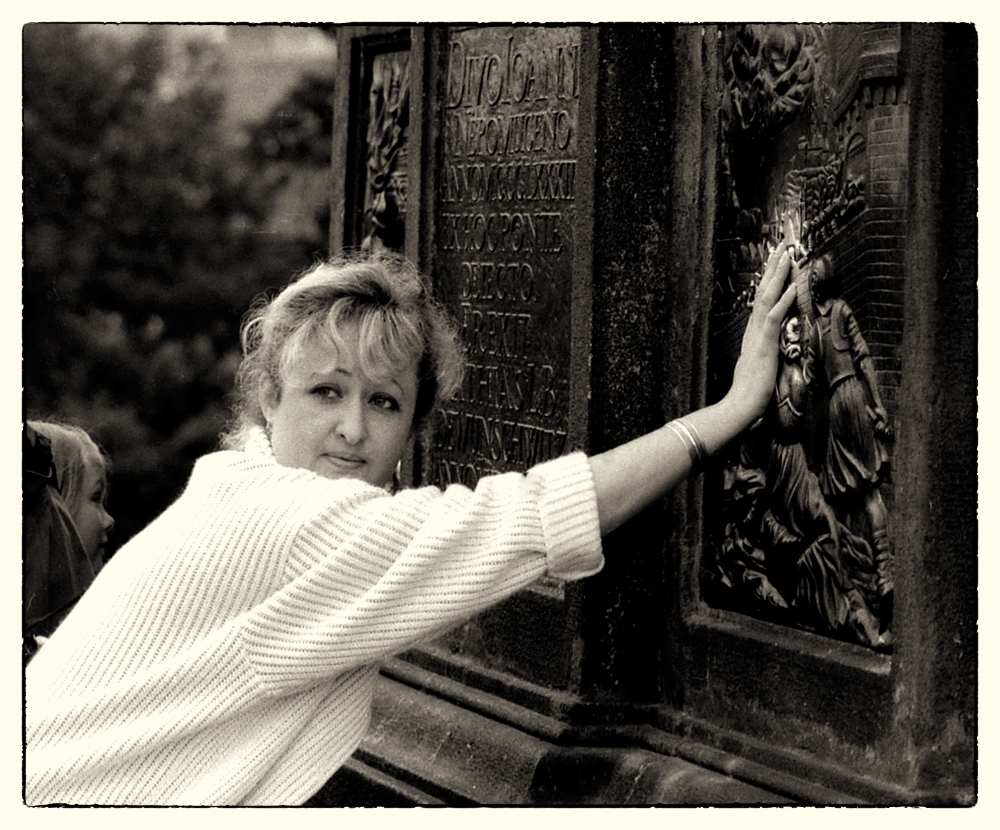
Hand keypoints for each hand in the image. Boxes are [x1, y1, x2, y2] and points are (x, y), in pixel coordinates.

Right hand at [727, 242, 797, 425]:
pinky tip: (792, 285)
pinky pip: (774, 316)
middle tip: (780, 248)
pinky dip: (783, 299)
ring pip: (766, 298)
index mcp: (753, 336)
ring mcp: (757, 335)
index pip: (761, 303)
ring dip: (777, 276)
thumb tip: (763, 358)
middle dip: (772, 270)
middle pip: (762, 293)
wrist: (741, 405)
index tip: (774, 265)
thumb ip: (760, 359)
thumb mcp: (757, 370)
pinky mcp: (764, 343)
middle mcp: (753, 330)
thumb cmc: (750, 392)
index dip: (768, 283)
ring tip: (786, 255)